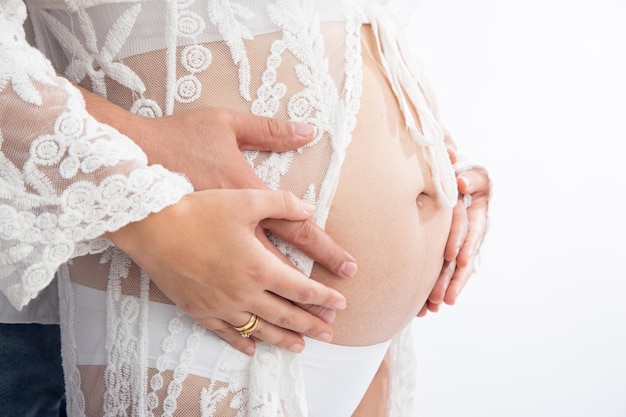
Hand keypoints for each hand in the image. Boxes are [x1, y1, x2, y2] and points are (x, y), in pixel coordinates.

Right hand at [107, 189, 346, 355]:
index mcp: (260, 266)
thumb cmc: (199, 210)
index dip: (324, 298)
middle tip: (329, 333)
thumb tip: (310, 209)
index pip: (302, 289)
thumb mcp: (246, 199)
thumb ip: (282, 203)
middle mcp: (244, 292)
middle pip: (286, 315)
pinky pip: (226, 333)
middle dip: (311, 325)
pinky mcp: (199, 310)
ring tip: (300, 347)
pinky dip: (243, 342)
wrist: (153, 227)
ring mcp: (221, 306)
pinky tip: (252, 348)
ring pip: (260, 330)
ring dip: (283, 339)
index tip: (340, 304)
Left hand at [418, 130, 490, 316]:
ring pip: (458, 264)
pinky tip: (429, 306)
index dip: (462, 241)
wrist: (449, 164)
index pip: (469, 223)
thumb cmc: (451, 161)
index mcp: (476, 199)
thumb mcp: (459, 161)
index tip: (454, 259)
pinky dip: (440, 284)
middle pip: (465, 251)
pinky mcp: (454, 243)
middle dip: (454, 276)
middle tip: (444, 297)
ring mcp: (465, 233)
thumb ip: (460, 170)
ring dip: (447, 286)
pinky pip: (449, 267)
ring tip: (436, 307)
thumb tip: (457, 181)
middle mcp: (473, 219)